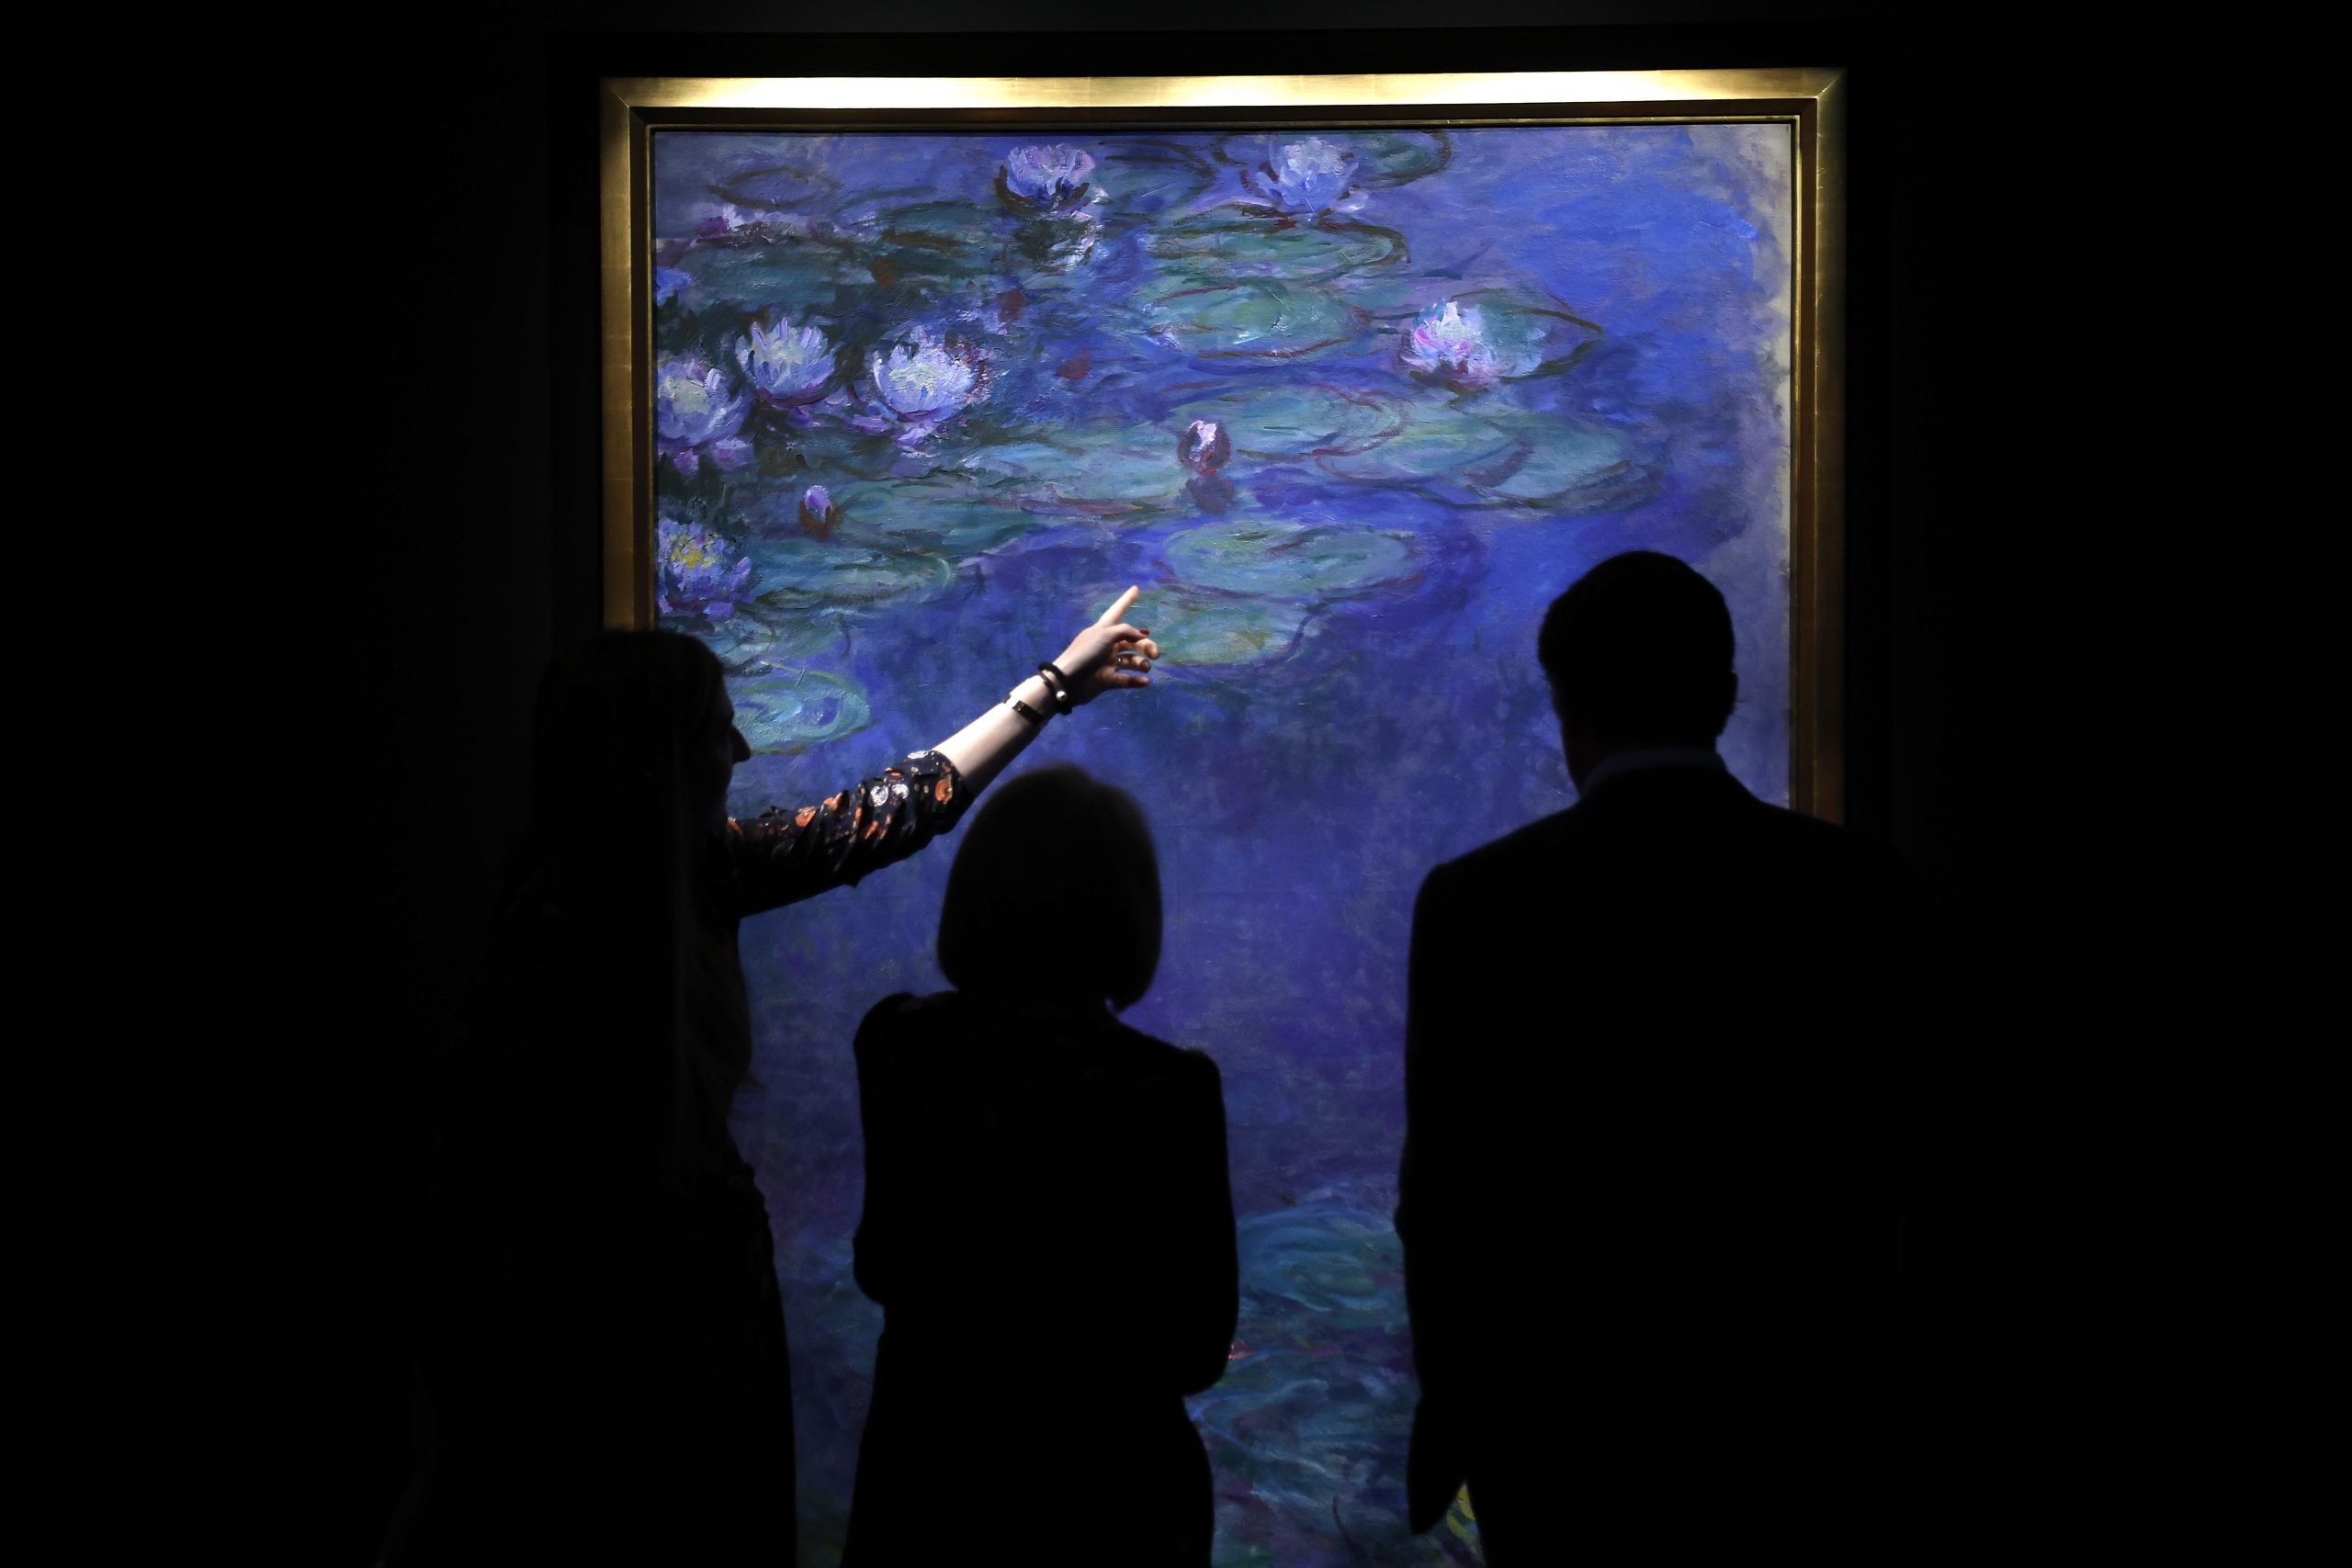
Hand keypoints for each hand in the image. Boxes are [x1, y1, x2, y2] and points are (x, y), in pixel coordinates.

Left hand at [1050, 586, 1159, 705]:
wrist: (1068, 681)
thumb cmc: (1085, 653)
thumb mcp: (1105, 635)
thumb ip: (1125, 631)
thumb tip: (1141, 636)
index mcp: (1104, 630)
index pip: (1118, 611)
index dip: (1126, 600)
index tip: (1135, 588)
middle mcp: (1107, 644)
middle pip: (1132, 641)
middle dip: (1145, 646)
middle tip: (1155, 654)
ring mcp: (1107, 662)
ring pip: (1131, 660)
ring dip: (1141, 663)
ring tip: (1146, 667)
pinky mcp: (1107, 679)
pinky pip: (1126, 679)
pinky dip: (1136, 680)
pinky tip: (1144, 681)